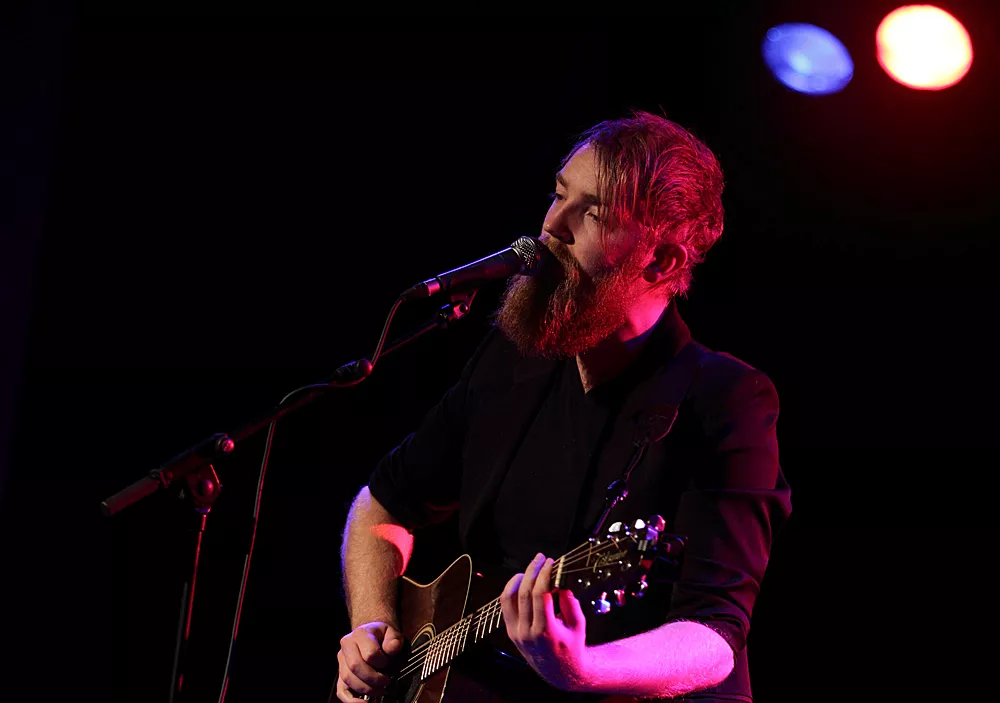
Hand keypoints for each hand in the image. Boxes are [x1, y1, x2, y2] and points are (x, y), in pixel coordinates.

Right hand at [335, 621, 403, 701]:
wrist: (372, 634)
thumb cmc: (382, 636)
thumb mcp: (392, 632)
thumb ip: (394, 640)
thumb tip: (392, 648)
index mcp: (361, 634)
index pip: (370, 654)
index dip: (382, 663)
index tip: (389, 664)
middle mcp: (347, 645)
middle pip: (356, 667)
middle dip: (374, 679)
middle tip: (386, 681)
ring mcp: (342, 660)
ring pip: (348, 679)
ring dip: (366, 689)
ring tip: (380, 690)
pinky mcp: (340, 674)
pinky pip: (341, 690)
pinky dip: (351, 701)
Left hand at [500, 552, 590, 691]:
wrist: (559, 671)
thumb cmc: (572, 646)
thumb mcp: (579, 625)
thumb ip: (570, 602)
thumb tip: (560, 581)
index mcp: (546, 631)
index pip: (540, 595)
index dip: (545, 575)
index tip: (552, 562)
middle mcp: (527, 632)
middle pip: (524, 593)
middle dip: (532, 571)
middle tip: (541, 558)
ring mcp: (515, 632)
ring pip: (509, 597)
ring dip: (518, 578)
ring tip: (530, 568)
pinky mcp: (510, 631)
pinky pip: (505, 605)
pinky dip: (511, 589)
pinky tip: (521, 580)